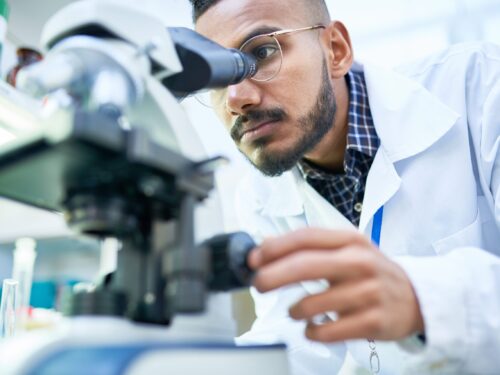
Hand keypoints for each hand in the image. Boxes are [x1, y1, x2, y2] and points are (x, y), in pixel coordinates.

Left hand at [248, 228, 424, 342]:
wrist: (416, 297)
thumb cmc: (371, 271)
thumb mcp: (346, 249)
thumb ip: (310, 246)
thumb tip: (265, 245)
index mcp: (350, 240)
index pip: (306, 238)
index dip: (275, 247)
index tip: (254, 259)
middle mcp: (360, 262)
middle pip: (305, 266)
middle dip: (273, 276)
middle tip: (257, 285)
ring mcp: (368, 292)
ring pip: (312, 304)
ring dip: (294, 310)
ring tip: (295, 311)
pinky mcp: (373, 321)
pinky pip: (328, 331)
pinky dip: (311, 331)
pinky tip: (312, 328)